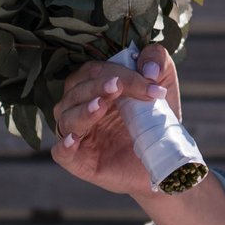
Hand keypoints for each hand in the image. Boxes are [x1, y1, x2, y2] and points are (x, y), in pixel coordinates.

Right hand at [49, 44, 182, 198]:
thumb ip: (159, 62)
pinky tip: (74, 140)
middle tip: (119, 86)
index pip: (95, 71)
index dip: (119, 72)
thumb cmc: (156, 121)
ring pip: (66, 118)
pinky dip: (64, 146)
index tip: (150, 82)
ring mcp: (77, 135)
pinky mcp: (78, 161)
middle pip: (77, 91)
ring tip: (100, 105)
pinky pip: (61, 153)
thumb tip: (150, 67)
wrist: (163, 160)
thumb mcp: (164, 86)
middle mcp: (79, 108)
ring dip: (83, 111)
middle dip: (99, 86)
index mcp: (94, 87)